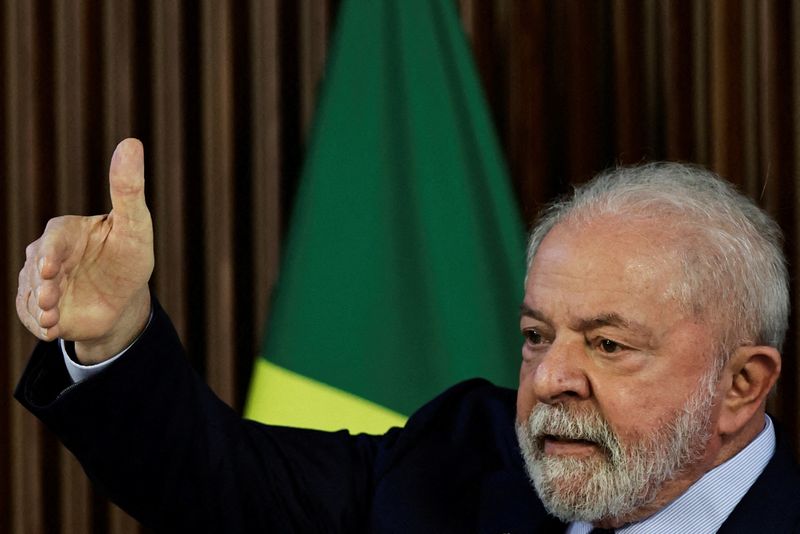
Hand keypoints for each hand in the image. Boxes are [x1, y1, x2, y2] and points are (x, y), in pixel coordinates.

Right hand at [16, 138, 154, 363]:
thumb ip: (129, 188)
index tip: (51, 268)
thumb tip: (131, 142)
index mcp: (65, 232)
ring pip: (31, 295)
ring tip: (54, 320)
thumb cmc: (130, 257)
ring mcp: (39, 284)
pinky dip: (41, 325)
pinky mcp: (38, 309)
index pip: (53, 240)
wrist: (123, 302)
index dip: (51, 255)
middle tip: (51, 300)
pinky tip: (53, 330)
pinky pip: (32, 318)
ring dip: (40, 309)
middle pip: (36, 270)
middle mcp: (46, 256)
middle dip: (41, 286)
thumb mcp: (135, 225)